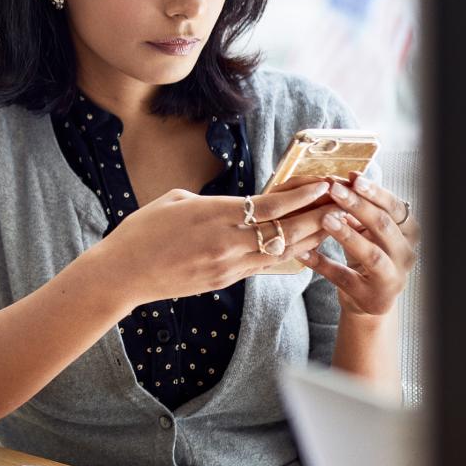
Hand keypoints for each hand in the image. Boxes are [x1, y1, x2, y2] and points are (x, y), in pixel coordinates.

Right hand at [95, 180, 333, 304]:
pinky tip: (301, 246)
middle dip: (317, 216)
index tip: (323, 184)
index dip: (301, 196)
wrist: (123, 274)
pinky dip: (285, 254)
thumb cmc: (141, 232)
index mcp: (213, 215)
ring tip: (331, 224)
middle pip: (285, 231)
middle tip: (342, 204)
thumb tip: (232, 205)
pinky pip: (263, 265)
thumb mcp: (174, 201)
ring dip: (308, 237)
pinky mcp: (224, 281)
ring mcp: (227, 266)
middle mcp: (226, 243)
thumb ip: (210, 201)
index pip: (269, 206)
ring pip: (281, 251)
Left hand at [302, 171, 419, 315]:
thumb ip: (361, 209)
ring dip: (347, 234)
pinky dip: (322, 264)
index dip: (375, 191)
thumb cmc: (368, 254)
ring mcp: (391, 279)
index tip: (353, 176)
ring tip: (324, 218)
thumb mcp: (370, 230)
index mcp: (408, 234)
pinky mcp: (370, 297)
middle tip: (334, 189)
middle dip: (359, 206)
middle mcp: (406, 255)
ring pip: (371, 254)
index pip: (396, 208)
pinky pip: (344, 278)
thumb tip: (343, 180)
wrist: (369, 300)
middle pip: (384, 226)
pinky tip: (303, 252)